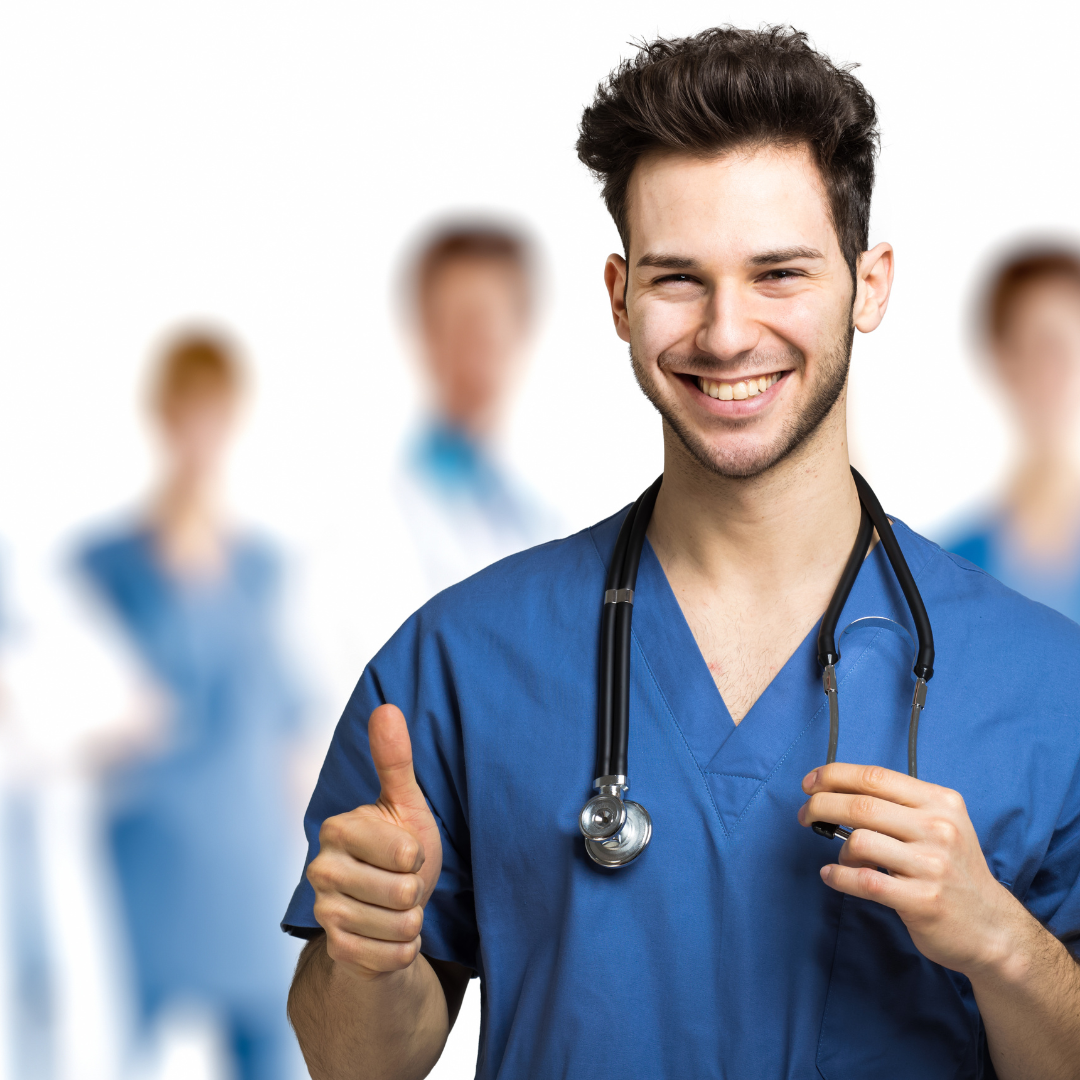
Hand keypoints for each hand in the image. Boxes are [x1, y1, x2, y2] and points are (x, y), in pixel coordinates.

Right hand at [307, 704, 442, 980]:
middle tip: (403, 882)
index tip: (406, 850)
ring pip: (400, 924)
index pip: (404, 850)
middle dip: (417, 890)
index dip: (418, 854)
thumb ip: (394, 760)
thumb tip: (386, 708)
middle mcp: (320, 868)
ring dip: (412, 920)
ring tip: (398, 907)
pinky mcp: (336, 950)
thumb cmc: (401, 850)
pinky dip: (404, 949)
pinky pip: (393, 955)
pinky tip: (391, 934)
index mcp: (337, 828)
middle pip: (403, 890)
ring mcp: (324, 912)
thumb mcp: (405, 804)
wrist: (388, 911)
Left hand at [798, 763, 1025, 977]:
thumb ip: (899, 805)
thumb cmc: (954, 871)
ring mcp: (932, 865)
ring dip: (839, 848)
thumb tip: (838, 790)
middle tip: (806, 815)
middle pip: (861, 805)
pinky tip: (832, 876)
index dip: (834, 776)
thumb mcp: (941, 824)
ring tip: (842, 858)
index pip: (875, 777)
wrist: (992, 928)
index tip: (810, 783)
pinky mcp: (922, 900)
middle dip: (821, 806)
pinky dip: (839, 876)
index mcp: (941, 802)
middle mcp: (939, 828)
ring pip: (860, 841)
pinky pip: (864, 881)